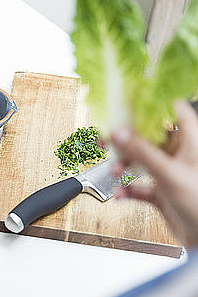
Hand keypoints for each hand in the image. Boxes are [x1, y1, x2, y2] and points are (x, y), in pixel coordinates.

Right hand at [111, 100, 197, 248]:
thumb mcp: (169, 174)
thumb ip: (142, 152)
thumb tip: (119, 133)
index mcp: (191, 142)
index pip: (173, 110)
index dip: (151, 105)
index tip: (128, 104)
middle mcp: (180, 155)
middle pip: (149, 136)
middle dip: (127, 139)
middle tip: (107, 138)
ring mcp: (170, 173)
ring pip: (141, 161)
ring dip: (124, 166)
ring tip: (115, 171)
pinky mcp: (162, 193)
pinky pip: (138, 186)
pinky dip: (127, 189)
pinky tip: (121, 193)